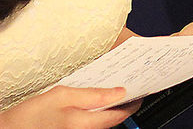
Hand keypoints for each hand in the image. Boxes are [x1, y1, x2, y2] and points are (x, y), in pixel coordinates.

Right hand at [0, 85, 140, 127]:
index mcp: (85, 124)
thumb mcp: (62, 95)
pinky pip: (92, 125)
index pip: (120, 115)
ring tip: (114, 91)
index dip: (133, 103)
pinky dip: (98, 114)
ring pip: (103, 123)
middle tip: (129, 88)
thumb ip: (93, 94)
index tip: (141, 91)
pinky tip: (96, 103)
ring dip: (111, 109)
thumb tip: (119, 92)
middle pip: (113, 120)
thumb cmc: (30, 116)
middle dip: (123, 105)